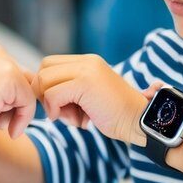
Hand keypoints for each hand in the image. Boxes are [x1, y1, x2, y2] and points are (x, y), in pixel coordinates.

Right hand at [0, 38, 35, 138]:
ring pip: (19, 94)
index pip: (0, 73)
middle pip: (13, 83)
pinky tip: (9, 131)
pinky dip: (22, 120)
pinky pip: (28, 102)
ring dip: (6, 116)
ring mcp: (1, 60)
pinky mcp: (10, 76)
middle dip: (4, 110)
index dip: (1, 99)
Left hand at [33, 54, 157, 144]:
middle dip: (44, 94)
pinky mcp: (85, 83)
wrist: (141, 121)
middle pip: (43, 70)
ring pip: (44, 81)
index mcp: (88, 62)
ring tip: (72, 117)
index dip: (47, 87)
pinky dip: (56, 110)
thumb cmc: (116, 115)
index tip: (60, 106)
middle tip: (62, 112)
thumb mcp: (90, 96)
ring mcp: (86, 70)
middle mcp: (86, 61)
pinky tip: (76, 121)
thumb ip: (70, 89)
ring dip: (51, 104)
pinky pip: (52, 94)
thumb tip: (42, 94)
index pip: (49, 65)